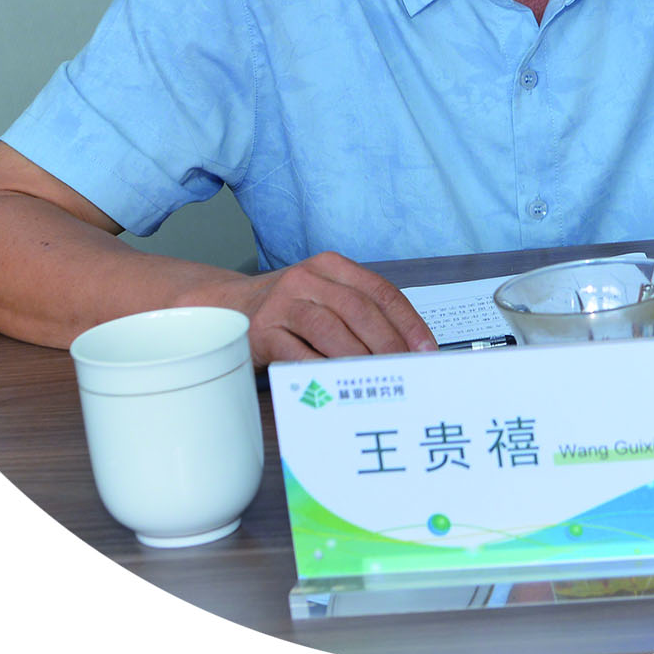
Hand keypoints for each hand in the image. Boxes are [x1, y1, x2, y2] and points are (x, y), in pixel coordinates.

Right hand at [239, 251, 437, 365]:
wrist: (227, 307)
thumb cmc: (289, 308)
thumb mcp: (324, 297)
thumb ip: (360, 314)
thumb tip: (407, 351)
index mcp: (331, 266)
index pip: (380, 291)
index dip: (408, 321)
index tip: (426, 350)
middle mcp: (307, 278)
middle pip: (358, 309)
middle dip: (388, 343)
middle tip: (406, 371)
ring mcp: (282, 303)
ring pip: (331, 330)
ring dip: (359, 359)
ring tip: (378, 382)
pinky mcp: (261, 331)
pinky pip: (298, 354)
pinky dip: (322, 372)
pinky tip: (338, 387)